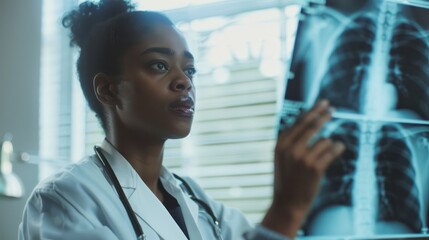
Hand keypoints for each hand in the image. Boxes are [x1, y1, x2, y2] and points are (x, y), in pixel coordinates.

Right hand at [262, 100, 344, 236]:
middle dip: (322, 114)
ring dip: (328, 144)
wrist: (287, 204)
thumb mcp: (281, 158)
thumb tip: (306, 120)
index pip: (298, 122)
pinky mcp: (315, 167)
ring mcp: (303, 158)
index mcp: (280, 144)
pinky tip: (339, 147)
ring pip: (324, 140)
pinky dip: (337, 148)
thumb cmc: (286, 180)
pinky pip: (332, 151)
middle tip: (331, 108)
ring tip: (324, 154)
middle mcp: (290, 148)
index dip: (312, 111)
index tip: (321, 103)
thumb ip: (290, 140)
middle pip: (311, 125)